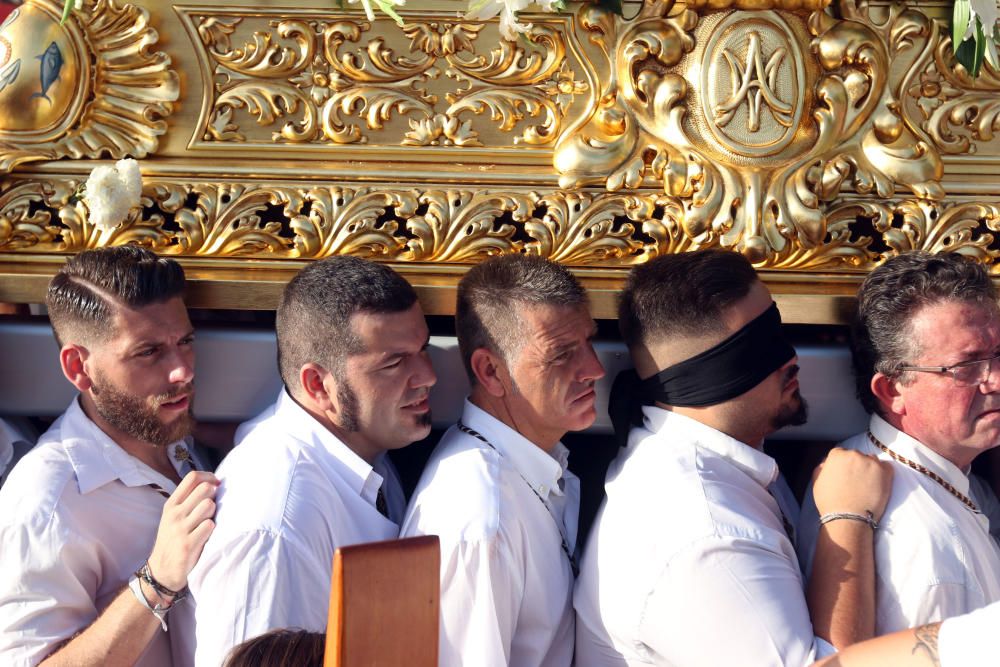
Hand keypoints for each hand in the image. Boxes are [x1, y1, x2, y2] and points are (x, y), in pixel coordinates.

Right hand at [146, 471, 218, 591]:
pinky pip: (210, 526)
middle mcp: (174, 514)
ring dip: (214, 514)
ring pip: (209, 506)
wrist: (162, 570)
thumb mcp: (173, 516)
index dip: (209, 477)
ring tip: (206, 523)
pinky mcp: (188, 544)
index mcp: (171, 504)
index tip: (217, 484)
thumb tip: (213, 483)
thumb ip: (188, 500)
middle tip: (211, 509)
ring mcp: (180, 529)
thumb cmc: (173, 539)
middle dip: (213, 496)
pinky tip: (205, 537)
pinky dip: (212, 530)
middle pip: (205, 489)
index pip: (192, 477)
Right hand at [813, 448, 892, 521]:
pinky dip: (883, 473)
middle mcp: (854, 455)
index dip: (842, 465)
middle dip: (855, 466)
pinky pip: (886, 467)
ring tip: (866, 484)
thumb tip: (827, 462)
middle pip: (856, 455)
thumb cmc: (830, 502)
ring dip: (869, 468)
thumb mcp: (817, 482)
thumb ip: (821, 468)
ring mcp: (871, 463)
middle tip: (855, 481)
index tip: (844, 474)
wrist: (848, 518)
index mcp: (837, 455)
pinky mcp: (885, 472)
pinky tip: (877, 484)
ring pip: (871, 460)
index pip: (840, 453)